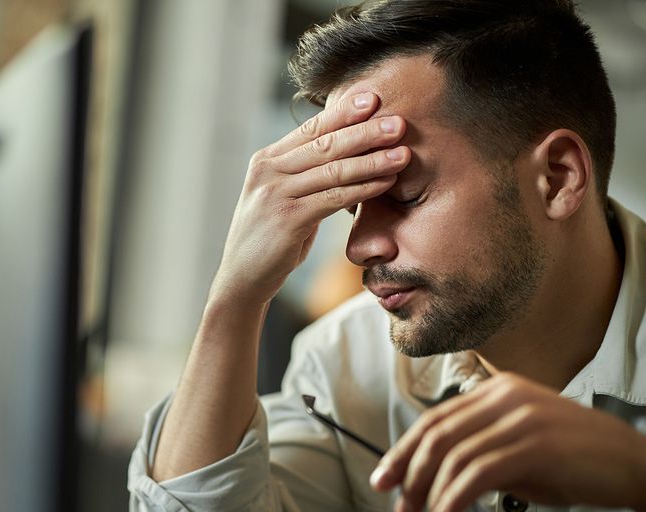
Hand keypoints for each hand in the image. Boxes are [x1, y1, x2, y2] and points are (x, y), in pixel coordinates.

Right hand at [209, 91, 409, 309]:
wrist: (241, 278)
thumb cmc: (269, 239)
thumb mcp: (282, 199)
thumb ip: (304, 176)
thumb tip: (344, 154)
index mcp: (266, 161)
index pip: (310, 130)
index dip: (343, 112)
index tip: (373, 99)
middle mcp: (267, 172)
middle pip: (324, 144)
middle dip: (365, 132)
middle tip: (398, 123)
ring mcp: (275, 195)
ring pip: (333, 170)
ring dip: (372, 160)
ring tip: (403, 153)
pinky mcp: (287, 220)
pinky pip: (334, 198)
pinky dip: (364, 188)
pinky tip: (385, 182)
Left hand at [369, 373, 645, 511]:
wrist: (635, 466)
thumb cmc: (577, 461)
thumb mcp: (519, 451)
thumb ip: (478, 455)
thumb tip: (431, 482)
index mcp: (498, 390)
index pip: (436, 419)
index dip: (405, 450)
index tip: (385, 478)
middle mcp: (505, 396)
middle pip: (436, 434)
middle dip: (409, 472)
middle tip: (397, 504)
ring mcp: (520, 418)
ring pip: (453, 454)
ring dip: (429, 491)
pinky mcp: (533, 444)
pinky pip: (477, 473)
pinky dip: (454, 498)